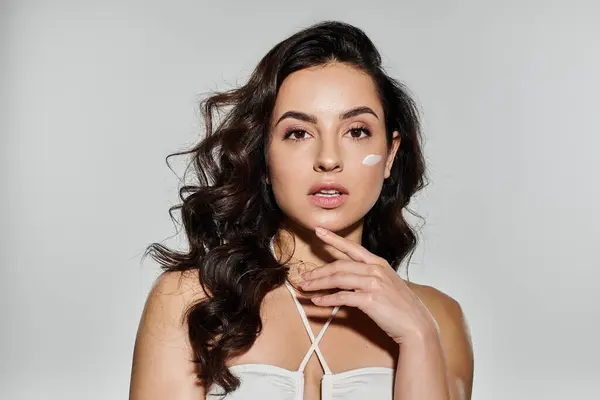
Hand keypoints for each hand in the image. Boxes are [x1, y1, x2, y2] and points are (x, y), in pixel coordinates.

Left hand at [298, 227, 439, 343]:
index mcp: (378, 263)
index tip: (318, 231)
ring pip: (337, 279)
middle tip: (303, 277)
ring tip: (305, 288)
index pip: (351, 248)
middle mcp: (375, 269)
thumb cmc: (401, 307)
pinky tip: (317, 302)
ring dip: (318, 284)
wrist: (416, 325)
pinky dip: (327, 300)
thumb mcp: (386, 284)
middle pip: (339, 266)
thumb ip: (368, 277)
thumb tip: (347, 278)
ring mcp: (373, 284)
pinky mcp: (370, 300)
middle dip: (318, 271)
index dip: (333, 239)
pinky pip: (342, 297)